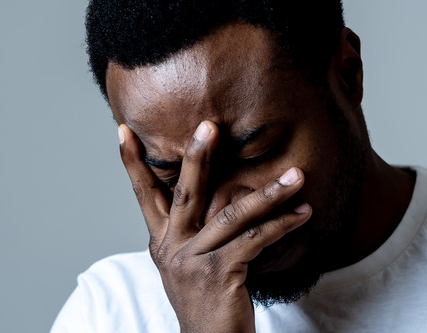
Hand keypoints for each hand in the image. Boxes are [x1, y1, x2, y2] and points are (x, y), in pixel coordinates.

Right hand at [118, 121, 311, 332]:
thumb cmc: (207, 300)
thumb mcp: (191, 262)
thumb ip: (195, 230)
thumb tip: (218, 192)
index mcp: (162, 242)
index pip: (143, 195)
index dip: (132, 163)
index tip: (123, 130)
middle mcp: (172, 248)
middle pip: (185, 193)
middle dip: (197, 156)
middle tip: (209, 125)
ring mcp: (193, 262)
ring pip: (232, 214)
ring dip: (270, 194)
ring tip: (296, 176)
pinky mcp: (219, 274)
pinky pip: (256, 240)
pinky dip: (283, 224)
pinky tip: (303, 213)